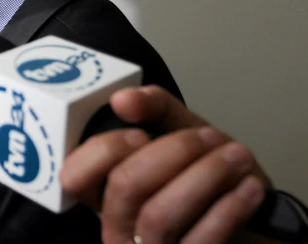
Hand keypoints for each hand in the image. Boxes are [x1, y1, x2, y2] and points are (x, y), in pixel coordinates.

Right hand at [60, 85, 274, 243]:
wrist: (254, 224)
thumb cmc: (208, 180)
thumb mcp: (181, 133)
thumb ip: (153, 109)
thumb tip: (123, 98)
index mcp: (105, 192)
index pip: (74, 176)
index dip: (104, 151)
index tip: (140, 133)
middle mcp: (118, 225)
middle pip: (124, 187)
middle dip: (172, 152)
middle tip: (205, 137)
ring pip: (159, 215)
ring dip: (206, 175)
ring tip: (237, 156)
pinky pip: (199, 239)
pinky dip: (229, 206)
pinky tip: (248, 187)